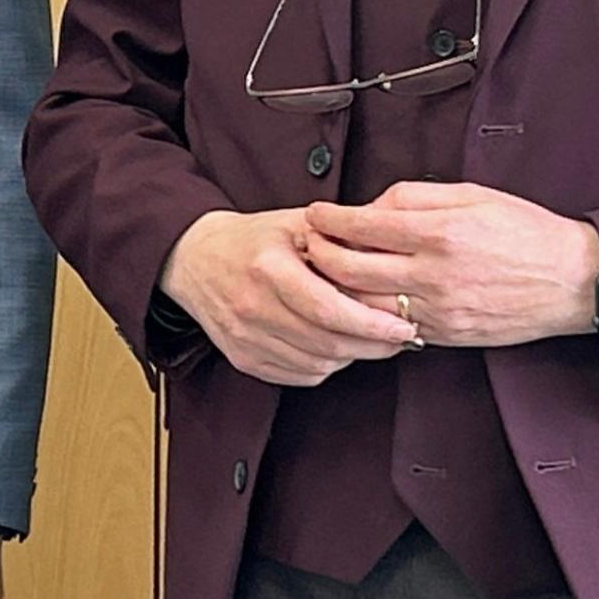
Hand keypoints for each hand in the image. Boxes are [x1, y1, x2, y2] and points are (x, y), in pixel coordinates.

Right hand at [161, 207, 418, 385]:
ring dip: (352, 356)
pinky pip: (298, 375)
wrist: (194, 260)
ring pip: (317, 365)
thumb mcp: (296, 223)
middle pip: (327, 343)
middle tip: (400, 336)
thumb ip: (341, 238)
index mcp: (267, 269)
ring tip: (370, 339)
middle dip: (373, 345)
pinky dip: (324, 366)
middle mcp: (251, 306)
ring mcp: (244, 337)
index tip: (404, 326)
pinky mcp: (242, 358)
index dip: (372, 324)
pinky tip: (334, 346)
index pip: (329, 310)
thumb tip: (392, 260)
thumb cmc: (253, 240)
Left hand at [302, 182, 598, 349]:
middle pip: (350, 270)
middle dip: (319, 255)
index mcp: (440, 232)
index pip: (362, 226)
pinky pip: (392, 327)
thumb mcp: (472, 195)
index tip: (314, 214)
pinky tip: (360, 298)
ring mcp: (439, 310)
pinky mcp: (447, 335)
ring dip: (335, 290)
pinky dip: (368, 314)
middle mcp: (435, 274)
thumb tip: (369, 208)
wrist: (575, 281)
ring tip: (325, 273)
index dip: (328, 219)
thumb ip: (414, 197)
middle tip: (309, 244)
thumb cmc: (526, 231)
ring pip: (363, 305)